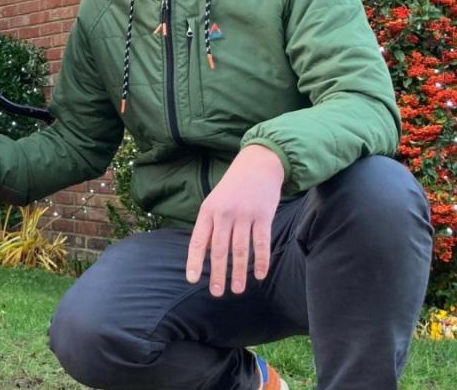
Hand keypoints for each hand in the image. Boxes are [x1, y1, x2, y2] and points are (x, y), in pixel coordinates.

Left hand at [186, 145, 284, 296]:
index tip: (192, 280)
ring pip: (240, 250)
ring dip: (239, 272)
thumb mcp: (214, 202)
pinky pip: (262, 243)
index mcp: (208, 211)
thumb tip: (204, 254)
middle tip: (217, 292)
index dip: (194, 261)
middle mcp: (224, 214)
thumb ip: (209, 226)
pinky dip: (261, 261)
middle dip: (218, 274)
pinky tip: (259, 275)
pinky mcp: (264, 216)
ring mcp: (245, 215)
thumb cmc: (232, 188)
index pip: (198, 241)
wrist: (258, 164)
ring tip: (238, 289)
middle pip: (219, 250)